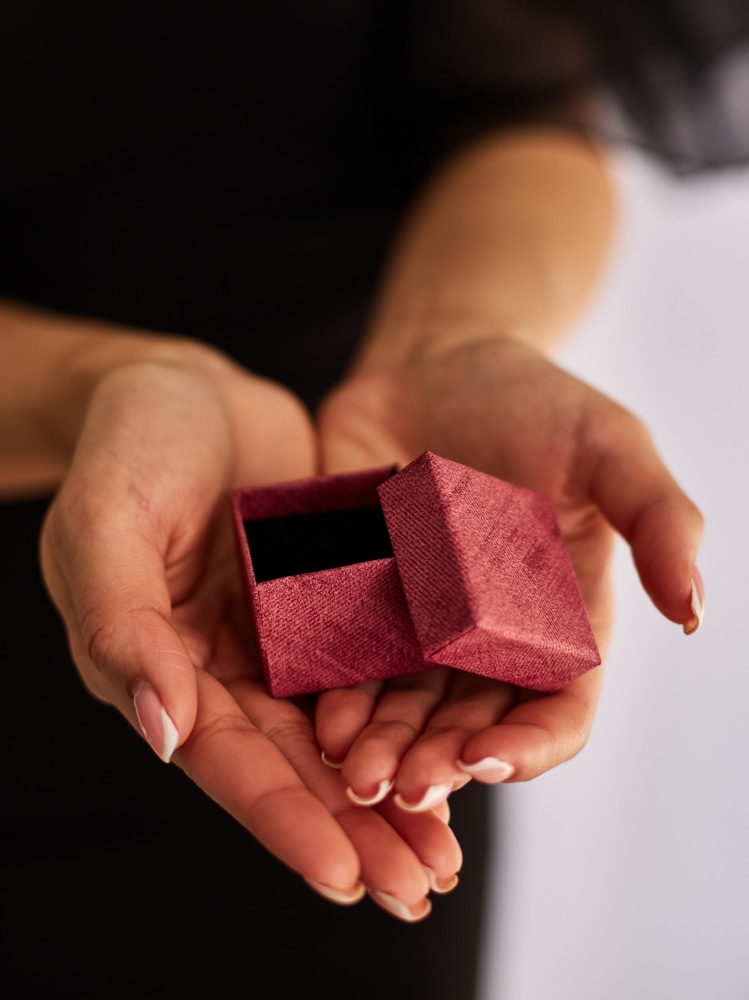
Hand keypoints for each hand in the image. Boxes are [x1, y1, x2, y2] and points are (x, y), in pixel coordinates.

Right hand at [41, 344, 459, 919]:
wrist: (183, 384)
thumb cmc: (129, 441)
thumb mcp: (107, 519)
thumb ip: (120, 622)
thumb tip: (161, 733)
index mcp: (160, 665)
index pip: (225, 759)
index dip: (282, 818)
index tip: (346, 874)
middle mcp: (220, 669)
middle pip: (290, 765)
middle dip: (354, 831)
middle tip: (421, 889)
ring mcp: (276, 638)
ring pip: (336, 731)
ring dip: (388, 791)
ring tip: (448, 852)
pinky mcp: (322, 601)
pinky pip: (367, 668)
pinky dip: (403, 715)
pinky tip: (452, 749)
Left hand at [314, 337, 703, 805]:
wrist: (437, 364)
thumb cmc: (535, 402)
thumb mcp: (610, 446)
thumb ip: (659, 519)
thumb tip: (694, 609)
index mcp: (558, 622)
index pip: (555, 711)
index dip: (527, 747)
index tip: (486, 758)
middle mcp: (488, 640)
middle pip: (468, 727)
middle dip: (436, 763)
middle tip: (399, 785)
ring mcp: (418, 625)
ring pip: (400, 710)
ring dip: (378, 747)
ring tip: (349, 767)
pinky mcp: (357, 600)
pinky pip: (343, 662)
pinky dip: (332, 695)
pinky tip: (314, 715)